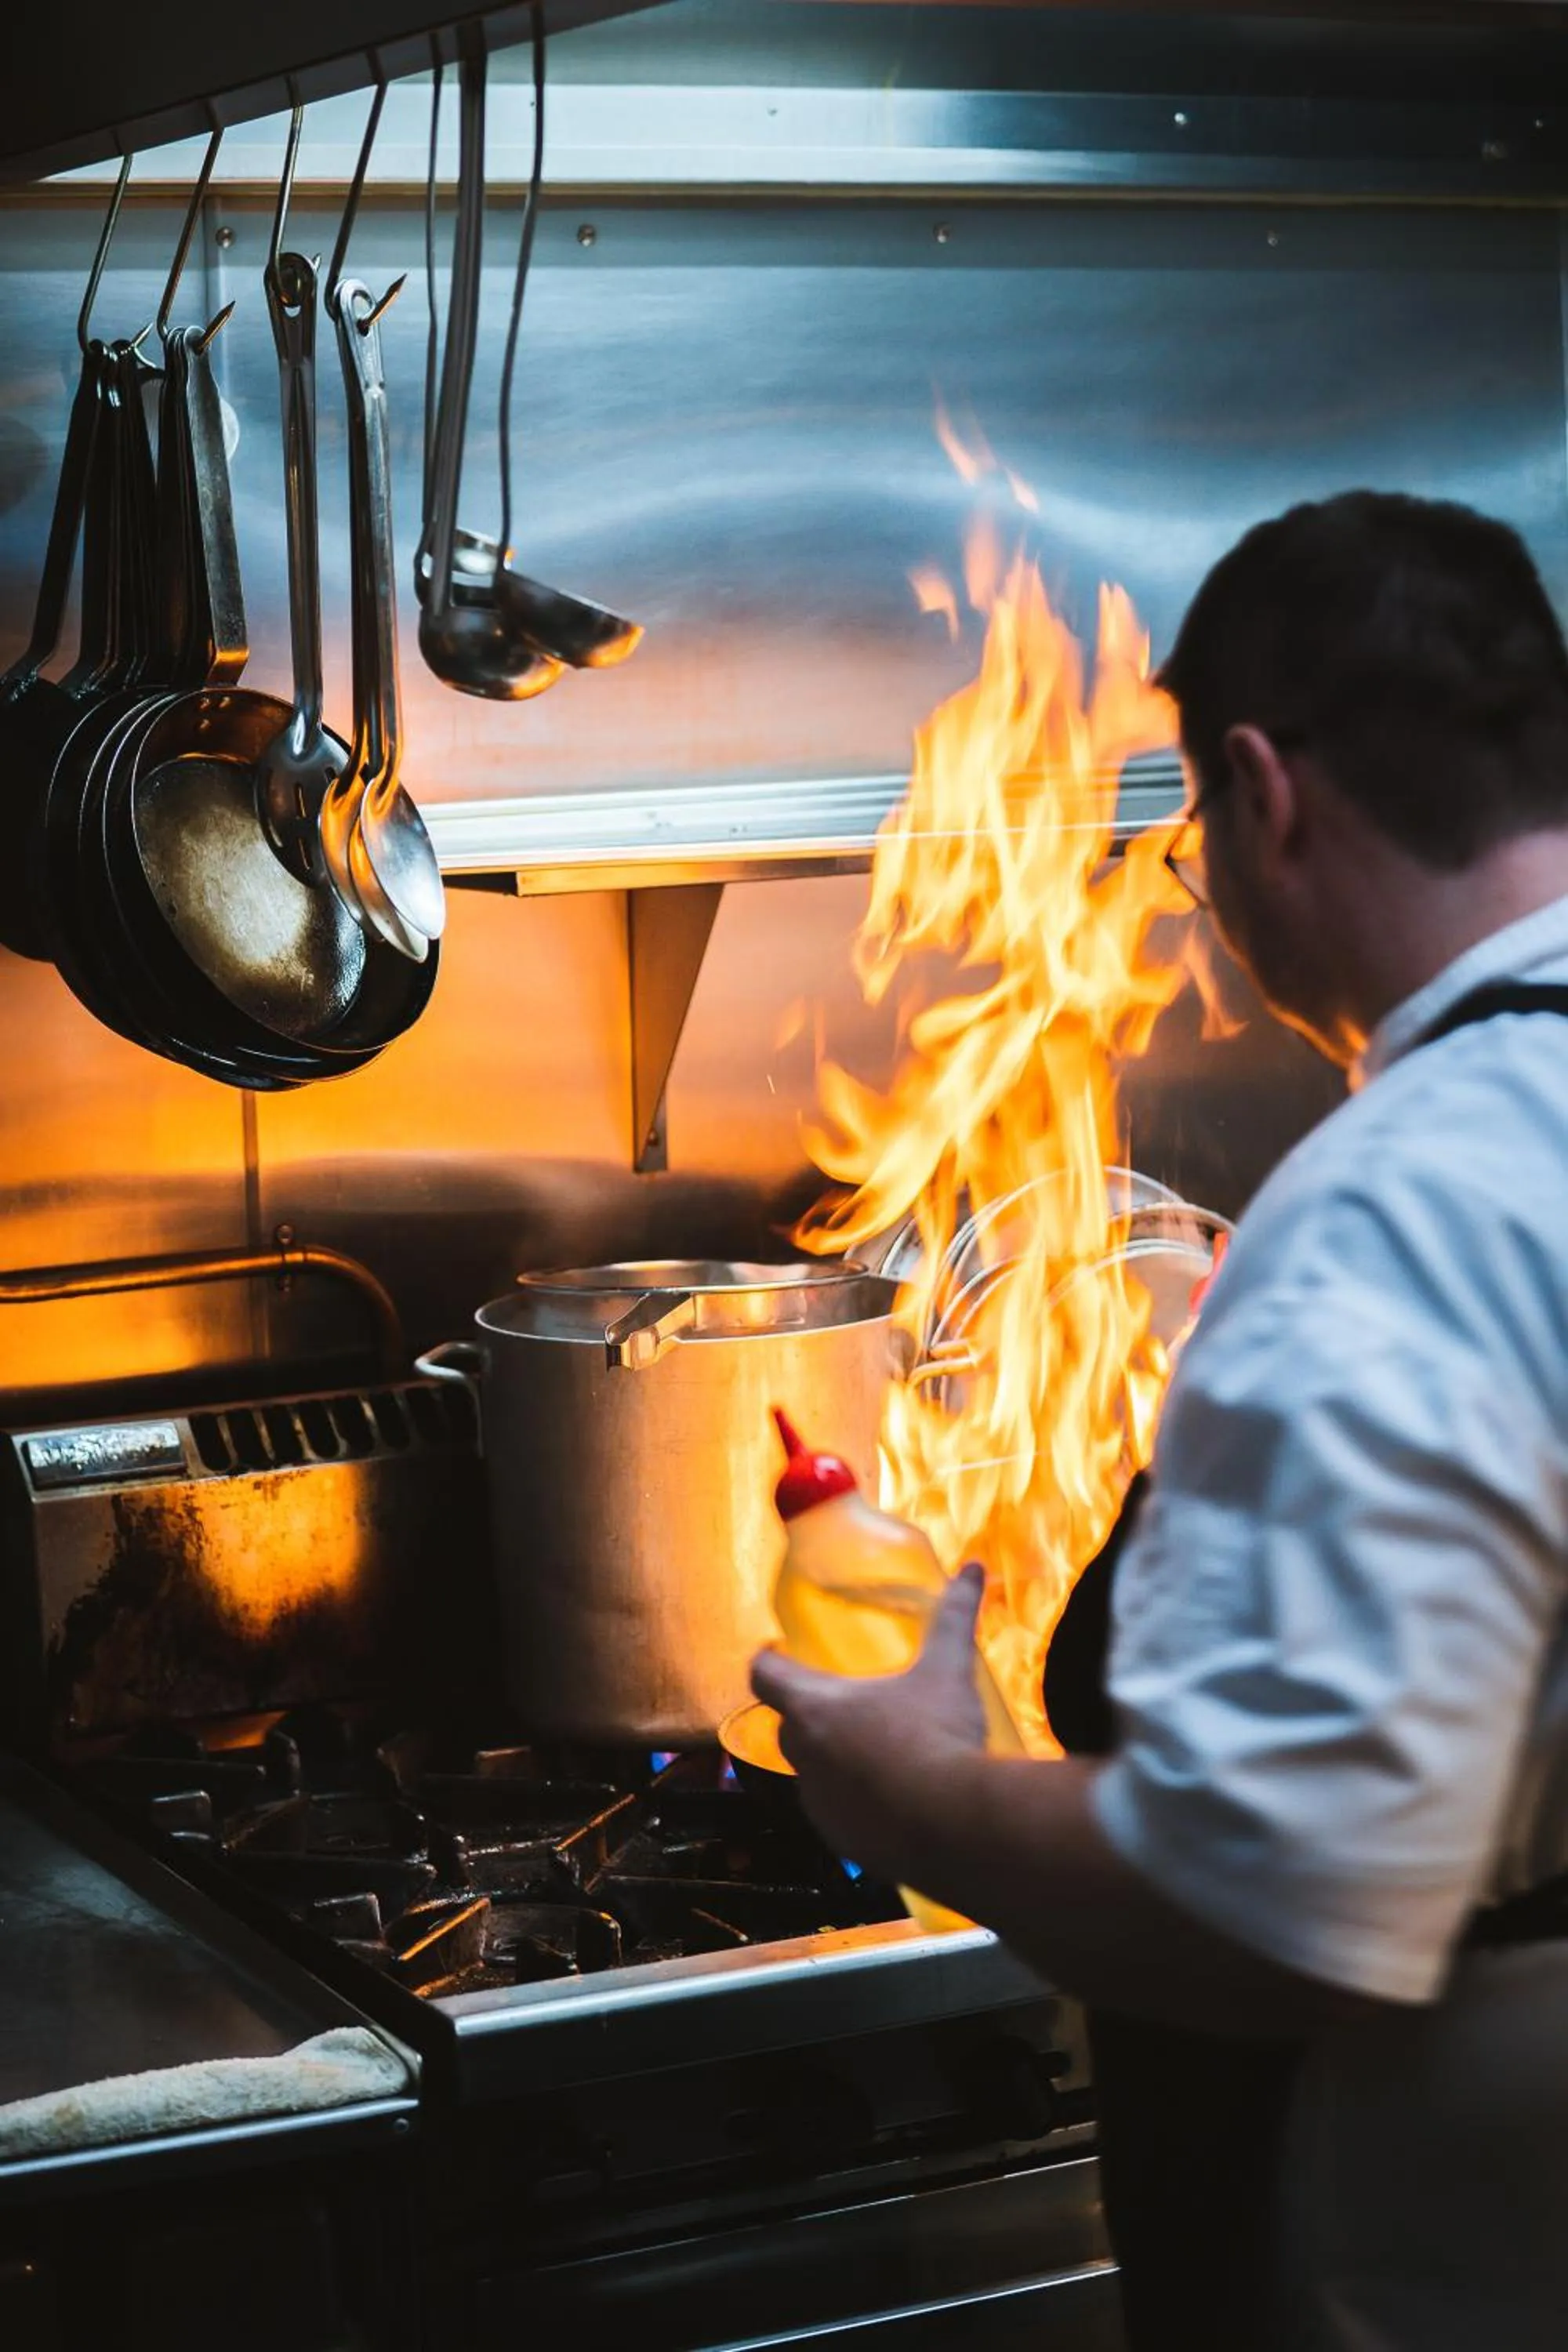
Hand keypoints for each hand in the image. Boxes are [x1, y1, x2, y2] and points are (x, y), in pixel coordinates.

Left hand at [749, 1564, 989, 1885]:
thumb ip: (953, 1616)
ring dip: (837, 1761)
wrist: (955, 1826)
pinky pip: (841, 1815)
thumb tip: (973, 1568)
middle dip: (811, 1713)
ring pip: (816, 1775)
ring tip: (879, 1751)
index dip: (769, 1660)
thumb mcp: (948, 1669)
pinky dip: (859, 1803)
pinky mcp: (844, 1843)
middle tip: (846, 1700)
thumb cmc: (938, 1736)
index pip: (765, 1675)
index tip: (779, 1651)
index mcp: (814, 1710)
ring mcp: (821, 1806)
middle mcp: (805, 1760)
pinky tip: (897, 1799)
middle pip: (789, 1726)